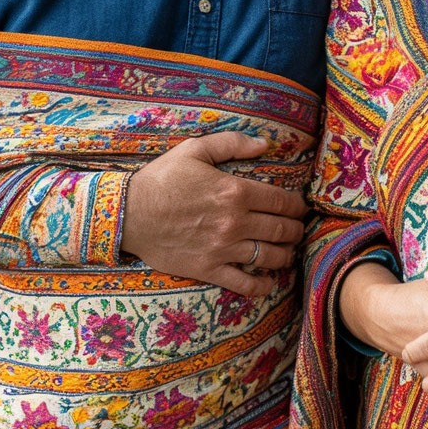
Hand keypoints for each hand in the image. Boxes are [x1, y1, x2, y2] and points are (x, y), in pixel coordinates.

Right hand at [120, 131, 305, 295]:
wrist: (127, 213)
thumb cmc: (162, 179)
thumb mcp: (195, 149)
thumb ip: (232, 143)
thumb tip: (264, 144)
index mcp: (234, 191)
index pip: (281, 201)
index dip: (296, 206)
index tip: (300, 207)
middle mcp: (234, 222)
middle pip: (280, 230)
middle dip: (295, 229)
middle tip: (298, 228)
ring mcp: (222, 248)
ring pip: (268, 257)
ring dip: (285, 255)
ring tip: (288, 251)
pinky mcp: (208, 269)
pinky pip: (243, 283)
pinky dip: (261, 285)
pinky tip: (268, 281)